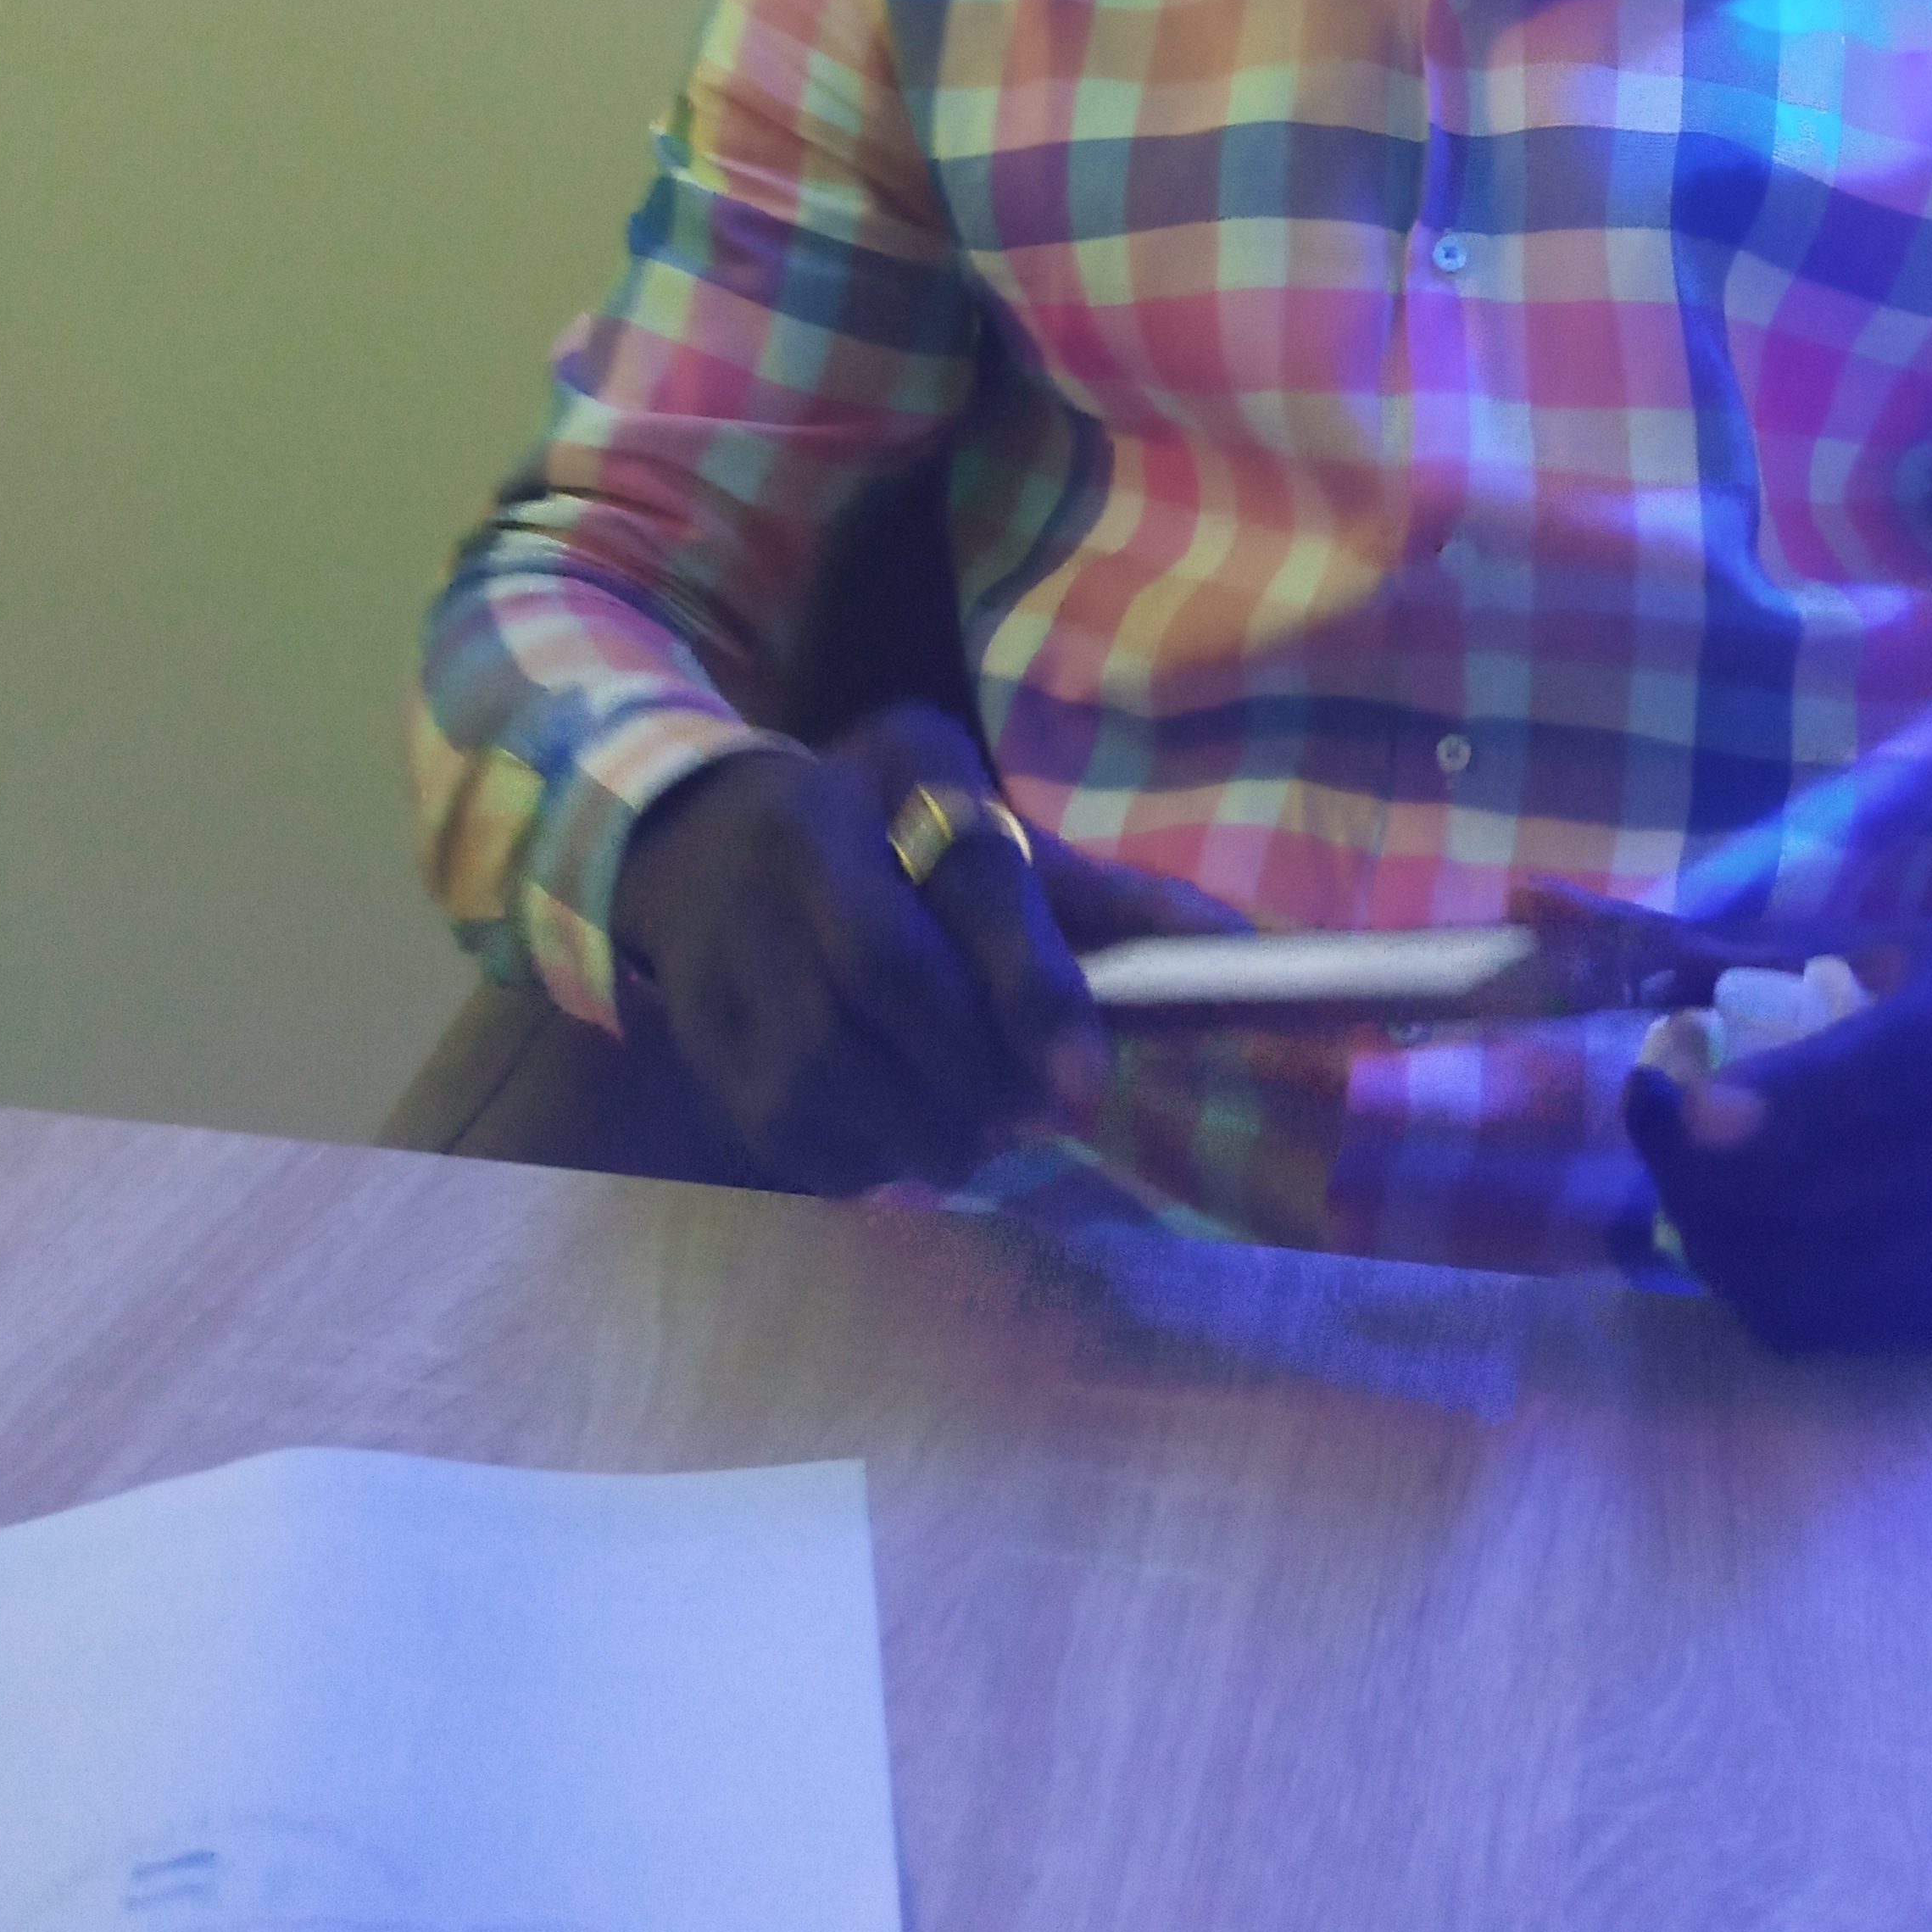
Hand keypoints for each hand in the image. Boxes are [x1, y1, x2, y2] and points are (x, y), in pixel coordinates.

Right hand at [611, 704, 1222, 1195]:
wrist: (698, 833)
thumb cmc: (885, 829)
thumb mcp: (986, 819)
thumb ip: (1102, 894)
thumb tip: (1239, 946)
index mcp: (899, 775)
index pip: (971, 885)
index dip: (1034, 991)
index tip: (1086, 1092)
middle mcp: (798, 843)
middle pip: (893, 985)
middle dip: (978, 1074)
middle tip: (1034, 1118)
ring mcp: (728, 935)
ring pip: (824, 1069)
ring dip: (919, 1129)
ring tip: (974, 1138)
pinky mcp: (692, 1023)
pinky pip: (776, 1124)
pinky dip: (853, 1157)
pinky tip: (895, 1143)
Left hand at [1622, 928, 1931, 1352]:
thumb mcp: (1890, 943)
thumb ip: (1767, 953)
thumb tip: (1650, 981)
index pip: (1894, 1065)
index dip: (1790, 1098)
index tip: (1691, 1105)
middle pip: (1857, 1186)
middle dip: (1724, 1173)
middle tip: (1653, 1122)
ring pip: (1839, 1273)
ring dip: (1728, 1236)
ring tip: (1677, 1177)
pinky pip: (1845, 1327)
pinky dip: (1764, 1288)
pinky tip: (1728, 1232)